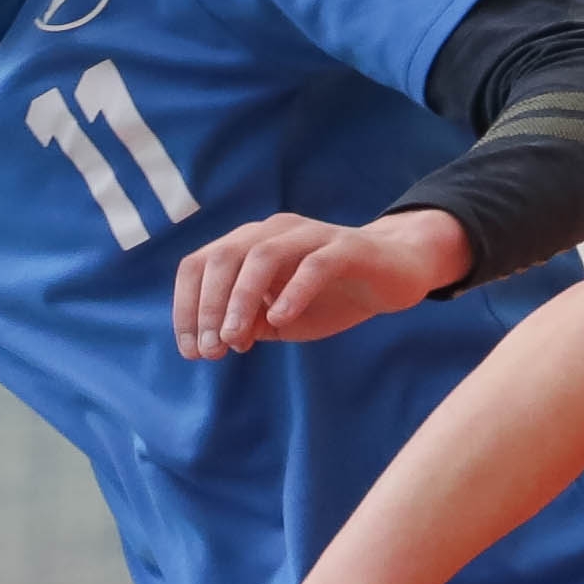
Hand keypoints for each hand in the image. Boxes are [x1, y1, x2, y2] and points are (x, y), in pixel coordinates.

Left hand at [171, 209, 468, 360]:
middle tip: (213, 350)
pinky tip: (282, 320)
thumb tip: (218, 341)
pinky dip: (292, 293)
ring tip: (237, 340)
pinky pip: (313, 266)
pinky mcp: (345, 248)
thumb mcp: (283, 318)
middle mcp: (273, 231)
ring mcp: (310, 235)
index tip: (192, 351)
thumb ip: (251, 325)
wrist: (395, 274)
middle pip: (223, 258)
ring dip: (241, 301)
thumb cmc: (333, 294)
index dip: (187, 307)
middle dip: (209, 307)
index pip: (200, 265)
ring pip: (261, 257)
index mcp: (250, 244)